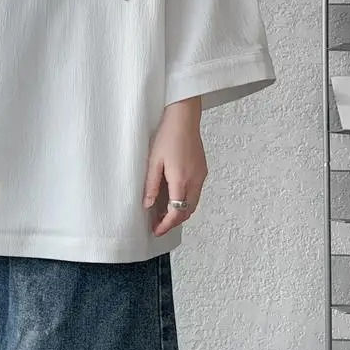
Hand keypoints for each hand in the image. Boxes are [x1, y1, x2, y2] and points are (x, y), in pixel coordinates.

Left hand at [142, 95, 206, 236]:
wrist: (184, 118)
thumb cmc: (167, 135)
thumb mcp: (153, 161)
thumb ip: (151, 185)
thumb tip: (147, 205)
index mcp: (181, 180)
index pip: (176, 212)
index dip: (166, 225)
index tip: (156, 231)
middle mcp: (195, 180)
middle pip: (187, 211)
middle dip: (173, 222)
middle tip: (158, 224)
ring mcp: (201, 175)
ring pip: (193, 203)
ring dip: (180, 212)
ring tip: (163, 213)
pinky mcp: (202, 170)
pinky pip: (196, 193)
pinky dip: (185, 201)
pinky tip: (173, 197)